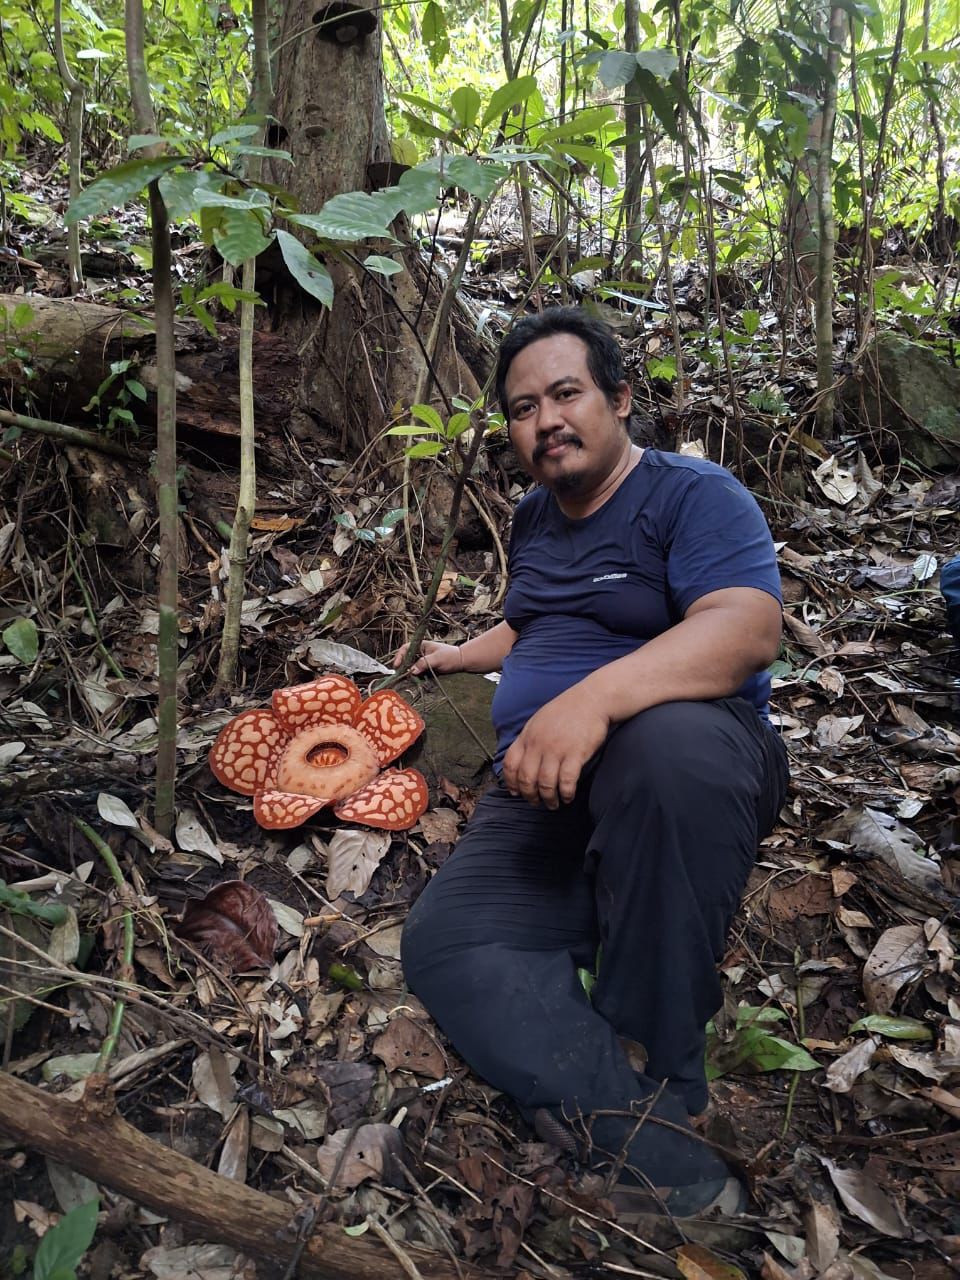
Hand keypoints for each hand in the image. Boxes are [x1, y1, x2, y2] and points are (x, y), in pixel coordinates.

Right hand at [393, 639, 463, 675]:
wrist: (461, 662)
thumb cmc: (451, 656)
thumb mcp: (437, 659)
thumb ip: (424, 663)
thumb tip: (411, 671)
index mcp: (421, 645)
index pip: (405, 648)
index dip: (399, 656)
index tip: (397, 665)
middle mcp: (420, 653)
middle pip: (406, 658)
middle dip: (402, 666)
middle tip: (399, 675)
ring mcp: (422, 661)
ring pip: (410, 666)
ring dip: (407, 672)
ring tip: (404, 679)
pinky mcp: (425, 669)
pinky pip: (416, 672)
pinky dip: (413, 676)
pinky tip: (412, 681)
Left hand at [501, 686, 610, 808]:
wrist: (592, 699)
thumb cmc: (567, 710)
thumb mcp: (539, 721)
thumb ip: (529, 740)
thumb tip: (522, 759)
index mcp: (527, 736)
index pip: (510, 764)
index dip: (511, 782)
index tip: (516, 792)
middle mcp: (539, 744)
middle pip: (526, 778)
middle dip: (529, 796)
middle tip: (536, 802)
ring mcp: (557, 749)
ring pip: (545, 784)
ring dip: (548, 799)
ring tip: (553, 804)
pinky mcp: (576, 754)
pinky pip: (567, 781)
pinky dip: (566, 793)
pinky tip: (568, 797)